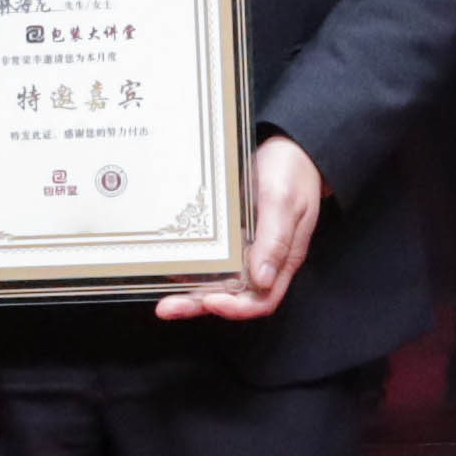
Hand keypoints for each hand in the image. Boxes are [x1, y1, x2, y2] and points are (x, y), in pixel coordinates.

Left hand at [164, 134, 327, 322]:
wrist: (290, 148)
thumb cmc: (292, 172)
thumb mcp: (284, 200)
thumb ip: (276, 239)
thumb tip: (262, 279)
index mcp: (282, 259)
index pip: (261, 300)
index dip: (236, 308)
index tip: (211, 301)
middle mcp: (263, 261)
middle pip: (234, 298)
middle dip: (200, 305)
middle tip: (167, 308)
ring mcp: (247, 251)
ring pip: (219, 284)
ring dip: (192, 294)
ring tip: (163, 300)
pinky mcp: (233, 238)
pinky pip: (214, 261)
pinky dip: (193, 270)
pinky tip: (171, 269)